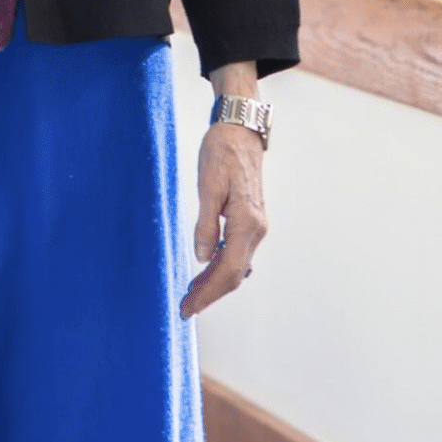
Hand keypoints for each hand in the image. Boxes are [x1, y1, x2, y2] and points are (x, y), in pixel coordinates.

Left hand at [179, 114, 268, 317]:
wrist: (240, 133)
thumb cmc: (222, 154)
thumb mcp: (208, 185)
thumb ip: (206, 223)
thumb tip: (201, 256)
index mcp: (247, 223)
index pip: (228, 270)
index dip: (208, 292)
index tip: (189, 307)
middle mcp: (256, 230)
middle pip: (233, 274)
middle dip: (209, 294)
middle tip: (184, 309)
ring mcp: (255, 227)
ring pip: (235, 265)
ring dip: (213, 283)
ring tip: (190, 295)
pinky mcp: (249, 221)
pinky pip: (235, 252)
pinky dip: (219, 267)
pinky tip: (204, 272)